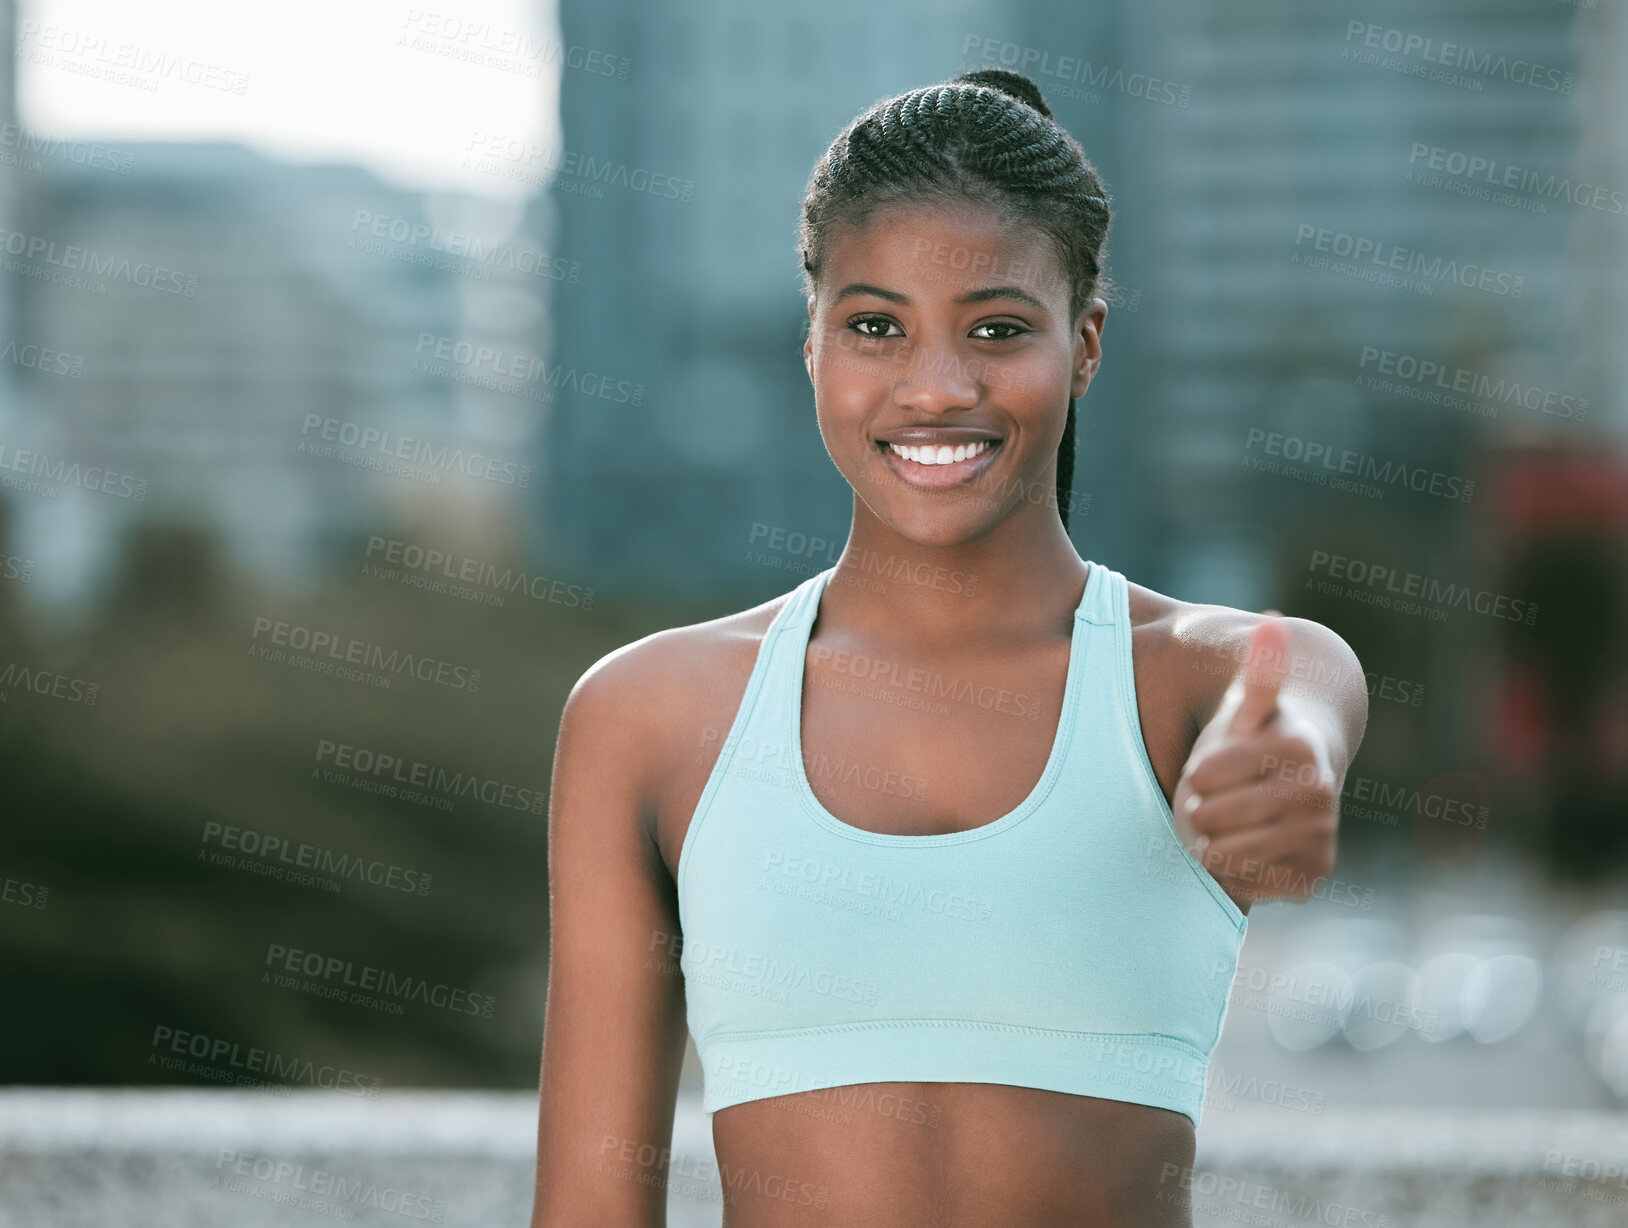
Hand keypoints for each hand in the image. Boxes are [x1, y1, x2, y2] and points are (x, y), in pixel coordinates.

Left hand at [1170, 617, 1338, 908]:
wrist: (1291, 791)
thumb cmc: (1254, 743)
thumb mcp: (1249, 707)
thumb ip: (1259, 669)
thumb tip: (1270, 622)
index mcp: (1299, 749)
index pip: (1202, 777)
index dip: (1198, 771)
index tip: (1217, 765)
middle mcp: (1319, 796)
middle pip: (1209, 819)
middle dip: (1202, 807)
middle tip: (1220, 797)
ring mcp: (1319, 841)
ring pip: (1221, 855)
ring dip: (1211, 841)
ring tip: (1229, 821)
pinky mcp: (1309, 879)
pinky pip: (1241, 884)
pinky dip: (1231, 871)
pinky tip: (1246, 847)